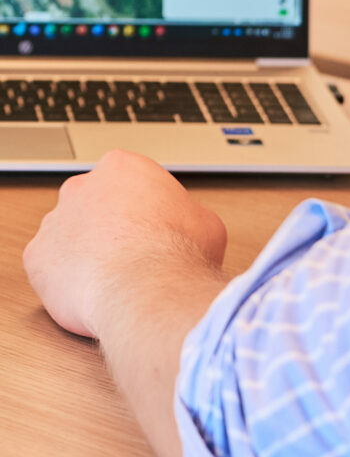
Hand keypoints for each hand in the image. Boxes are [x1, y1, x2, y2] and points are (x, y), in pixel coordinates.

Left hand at [23, 149, 227, 338]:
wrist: (148, 289)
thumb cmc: (178, 253)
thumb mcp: (205, 222)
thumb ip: (186, 215)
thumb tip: (186, 227)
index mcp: (123, 167)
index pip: (125, 181)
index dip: (140, 207)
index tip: (150, 226)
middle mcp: (82, 186)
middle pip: (92, 203)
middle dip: (108, 225)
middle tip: (130, 251)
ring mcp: (55, 220)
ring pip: (68, 235)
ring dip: (84, 251)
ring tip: (110, 278)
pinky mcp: (36, 256)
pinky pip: (48, 267)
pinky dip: (65, 279)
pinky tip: (89, 290)